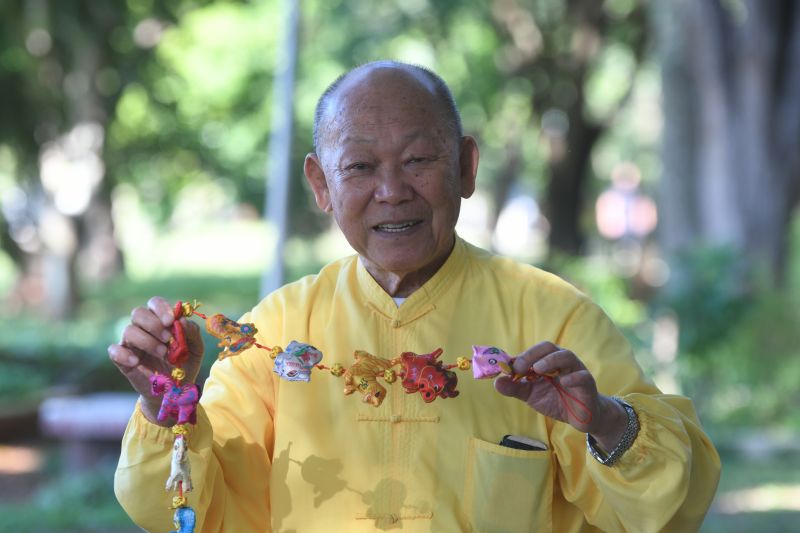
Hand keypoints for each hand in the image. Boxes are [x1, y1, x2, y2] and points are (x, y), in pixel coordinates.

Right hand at [108, 296, 203, 425]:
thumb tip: (181, 320)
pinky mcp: (122, 359)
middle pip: (138, 313)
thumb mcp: (196, 349)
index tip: (170, 321)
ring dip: (147, 341)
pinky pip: (114, 350)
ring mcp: (131, 343)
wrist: (176, 390)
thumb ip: (192, 332)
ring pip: (129, 330)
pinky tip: (137, 362)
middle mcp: (143, 328)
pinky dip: (124, 354)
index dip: (161, 308)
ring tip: (162, 353)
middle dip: (153, 324)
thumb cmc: (185, 364)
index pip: (154, 303)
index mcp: (160, 321)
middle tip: (167, 339)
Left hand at [494, 342, 626, 450]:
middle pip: (549, 347)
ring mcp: (575, 371)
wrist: (579, 417)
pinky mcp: (587, 384)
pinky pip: (582, 376)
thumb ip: (515, 388)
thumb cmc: (555, 400)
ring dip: (550, 360)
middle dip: (532, 354)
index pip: (534, 351)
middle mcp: (561, 362)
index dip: (521, 356)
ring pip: (566, 356)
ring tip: (538, 369)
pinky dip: (573, 377)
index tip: (508, 367)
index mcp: (547, 361)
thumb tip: (496, 382)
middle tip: (520, 367)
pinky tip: (563, 382)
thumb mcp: (531, 395)